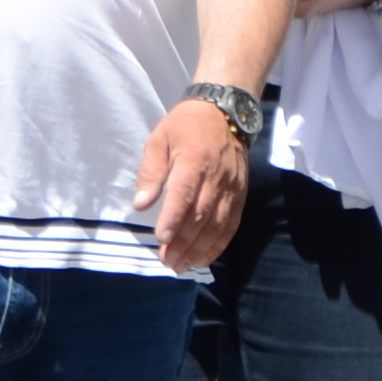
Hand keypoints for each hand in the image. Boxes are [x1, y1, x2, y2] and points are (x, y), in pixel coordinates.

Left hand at [137, 96, 251, 272]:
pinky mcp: (240, 196)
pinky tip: (204, 258)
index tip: (161, 239)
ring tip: (182, 266)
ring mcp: (231, 188)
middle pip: (200, 215)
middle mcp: (216, 177)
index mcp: (194, 161)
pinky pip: (231, 225)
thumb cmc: (185, 127)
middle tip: (167, 261)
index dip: (173, 218)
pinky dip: (218, 245)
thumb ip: (151, 173)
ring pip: (217, 224)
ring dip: (199, 249)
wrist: (225, 114)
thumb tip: (141, 205)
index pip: (184, 194)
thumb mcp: (159, 140)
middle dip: (183, 242)